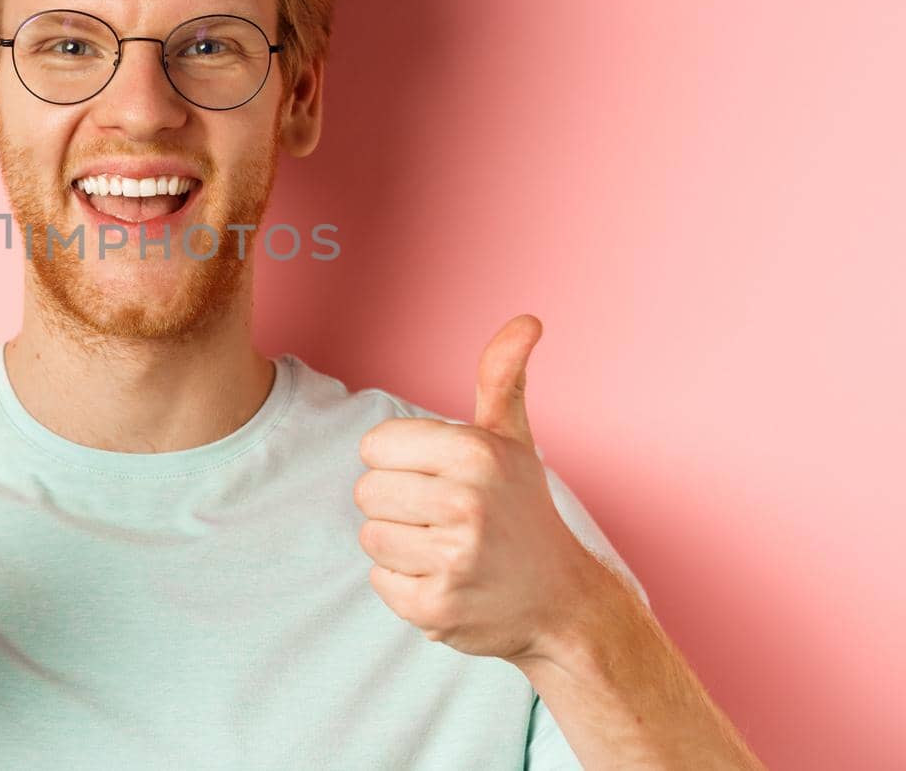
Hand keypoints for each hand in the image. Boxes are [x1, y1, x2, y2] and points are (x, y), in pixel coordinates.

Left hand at [352, 314, 599, 662]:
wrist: (562, 603)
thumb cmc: (523, 510)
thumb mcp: (513, 440)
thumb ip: (502, 378)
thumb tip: (527, 320)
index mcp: (476, 454)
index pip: (374, 446)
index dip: (398, 462)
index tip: (437, 477)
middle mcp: (466, 504)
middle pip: (366, 492)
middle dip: (397, 504)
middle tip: (443, 517)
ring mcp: (453, 560)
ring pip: (369, 536)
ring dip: (400, 545)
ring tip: (446, 547)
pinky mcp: (437, 608)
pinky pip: (379, 580)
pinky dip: (405, 584)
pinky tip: (446, 580)